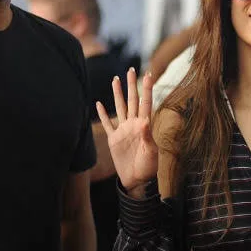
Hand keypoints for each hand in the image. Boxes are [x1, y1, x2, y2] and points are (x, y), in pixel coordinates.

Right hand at [97, 68, 157, 195]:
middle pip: (131, 100)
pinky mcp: (113, 139)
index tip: (148, 74)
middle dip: (131, 85)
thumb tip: (145, 121)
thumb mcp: (150, 153)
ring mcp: (122, 130)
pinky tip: (99, 103)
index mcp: (144, 126)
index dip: (146, 89)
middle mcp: (133, 124)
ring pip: (119, 107)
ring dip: (117, 94)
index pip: (145, 103)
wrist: (136, 181)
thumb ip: (147, 136)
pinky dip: (102, 114)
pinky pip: (107, 124)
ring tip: (115, 79)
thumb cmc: (147, 168)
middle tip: (130, 69)